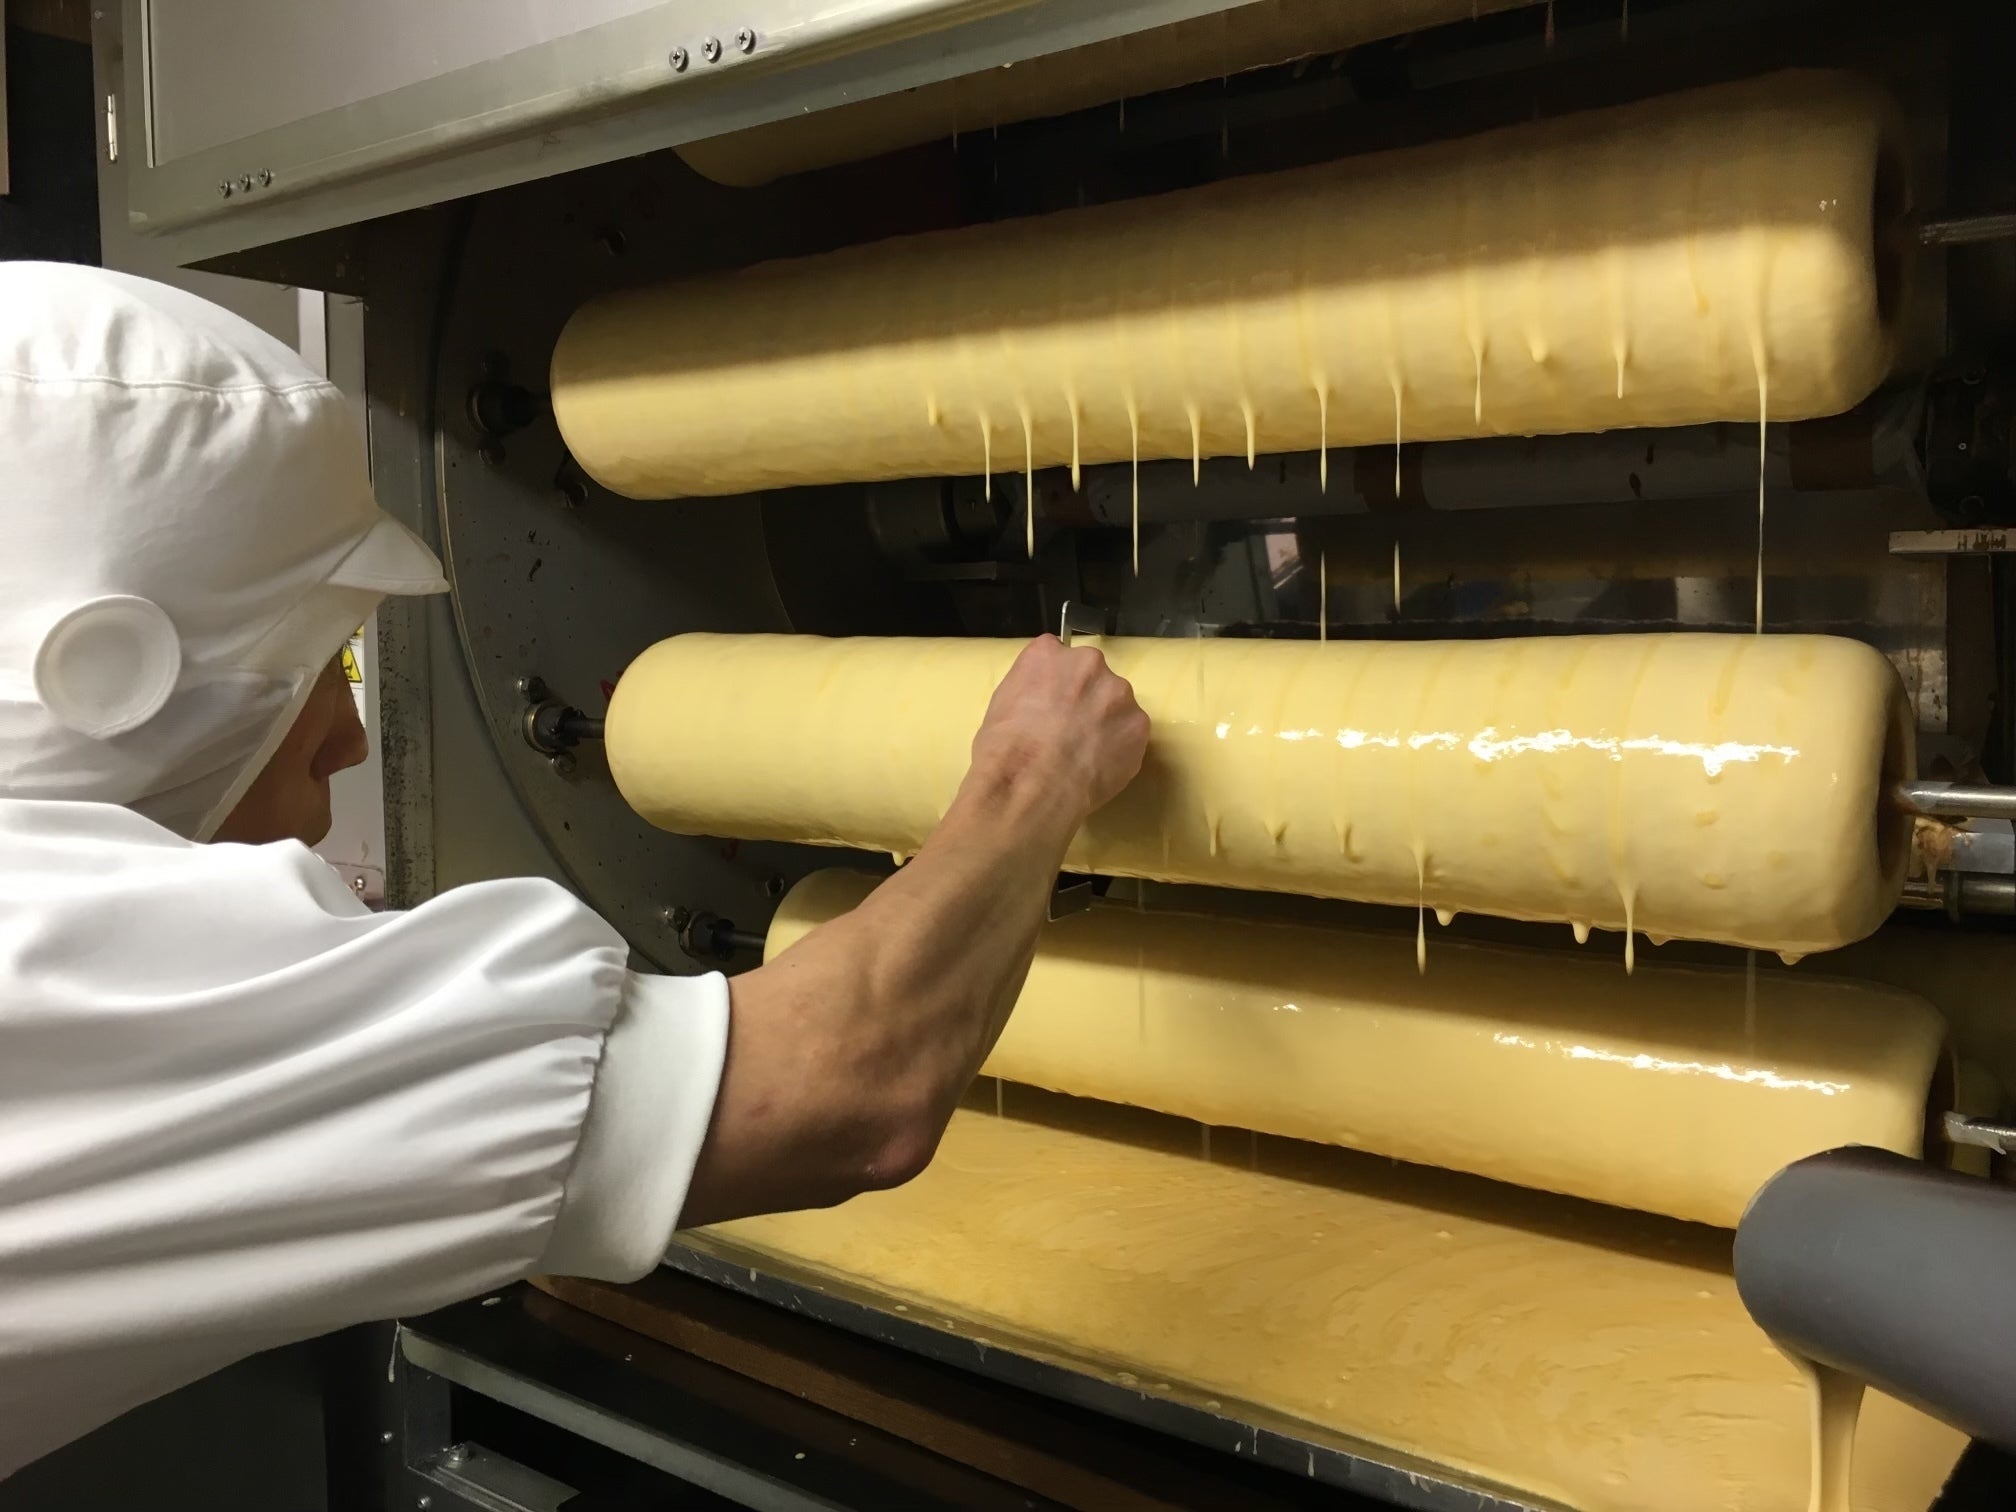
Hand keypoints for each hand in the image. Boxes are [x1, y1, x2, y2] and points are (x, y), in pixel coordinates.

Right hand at [966, 635, 1149, 825]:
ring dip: (1105, 721)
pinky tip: (1098, 767)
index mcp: (1048, 653)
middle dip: (1084, 698)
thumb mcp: (1001, 703)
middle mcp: (1089, 663)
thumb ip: (1030, 688)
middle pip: (1091, 676)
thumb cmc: (1005, 747)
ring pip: (1115, 704)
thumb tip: (1042, 699)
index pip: (1056, 656)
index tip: (1050, 706)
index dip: (1054, 685)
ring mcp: (1119, 693)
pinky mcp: (1139, 725)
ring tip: (1086, 754)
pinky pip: (1130, 733)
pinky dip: (1119, 747)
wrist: (1032, 784)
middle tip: (1069, 731)